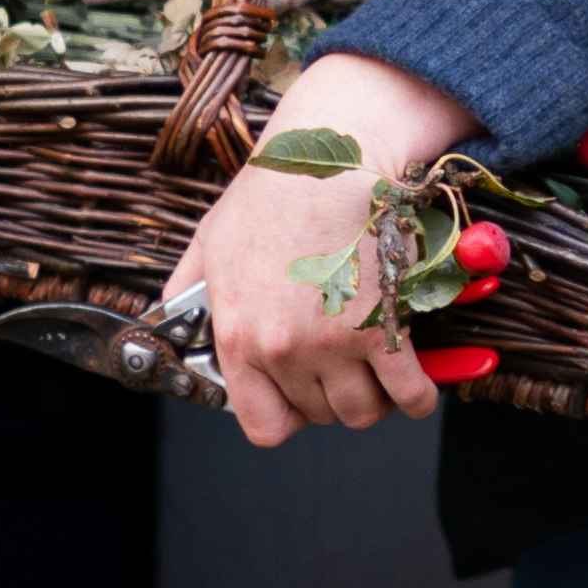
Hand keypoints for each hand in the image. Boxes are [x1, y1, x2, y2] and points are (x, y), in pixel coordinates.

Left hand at [161, 48, 475, 450]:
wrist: (327, 161)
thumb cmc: (270, 196)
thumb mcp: (208, 244)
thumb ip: (187, 291)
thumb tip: (172, 320)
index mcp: (238, 337)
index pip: (263, 425)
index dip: (287, 414)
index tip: (299, 395)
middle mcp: (283, 350)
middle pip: (320, 415)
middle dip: (333, 395)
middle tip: (342, 364)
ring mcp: (335, 344)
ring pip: (363, 412)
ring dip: (374, 397)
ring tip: (374, 367)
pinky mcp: (385, 328)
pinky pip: (410, 395)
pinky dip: (416, 396)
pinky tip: (414, 381)